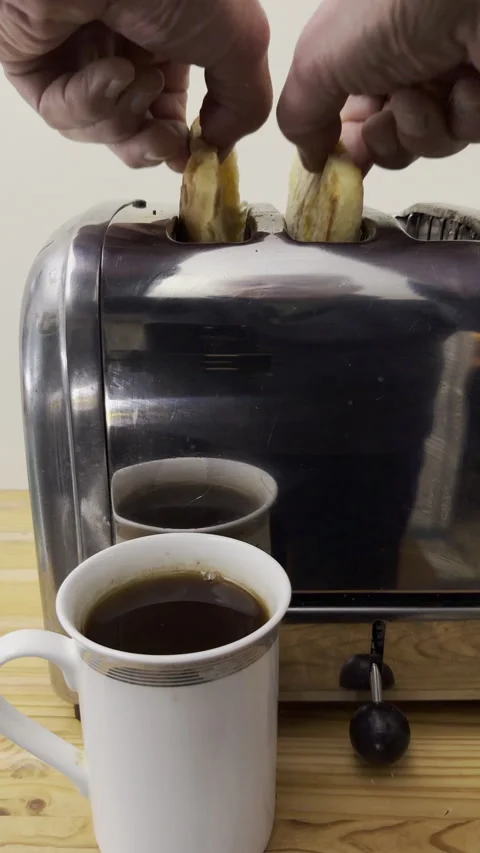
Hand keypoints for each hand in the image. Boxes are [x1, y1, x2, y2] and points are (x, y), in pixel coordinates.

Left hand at [0, 0, 271, 168]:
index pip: (170, 109)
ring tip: (131, 77)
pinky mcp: (33, 65)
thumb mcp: (239, 41)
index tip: (194, 158)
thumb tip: (220, 147)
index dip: (182, 140)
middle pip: (136, 129)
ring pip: (101, 127)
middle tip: (164, 142)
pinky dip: (89, 103)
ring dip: (123, 116)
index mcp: (168, 38)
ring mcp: (76, 56)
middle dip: (153, 142)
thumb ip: (245, 103)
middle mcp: (122, 46)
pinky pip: (63, 114)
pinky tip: (106, 70)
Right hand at [277, 0, 479, 172]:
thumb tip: (309, 159)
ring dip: (419, 126)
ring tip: (422, 94)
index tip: (335, 164)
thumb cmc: (391, 5)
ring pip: (425, 143)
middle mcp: (403, 64)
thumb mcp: (320, 60)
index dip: (342, 146)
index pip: (347, 118)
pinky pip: (465, 134)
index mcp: (362, 51)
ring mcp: (446, 80)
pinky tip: (464, 84)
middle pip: (385, 140)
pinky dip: (461, 115)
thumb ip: (299, 114)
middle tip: (382, 123)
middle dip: (381, 140)